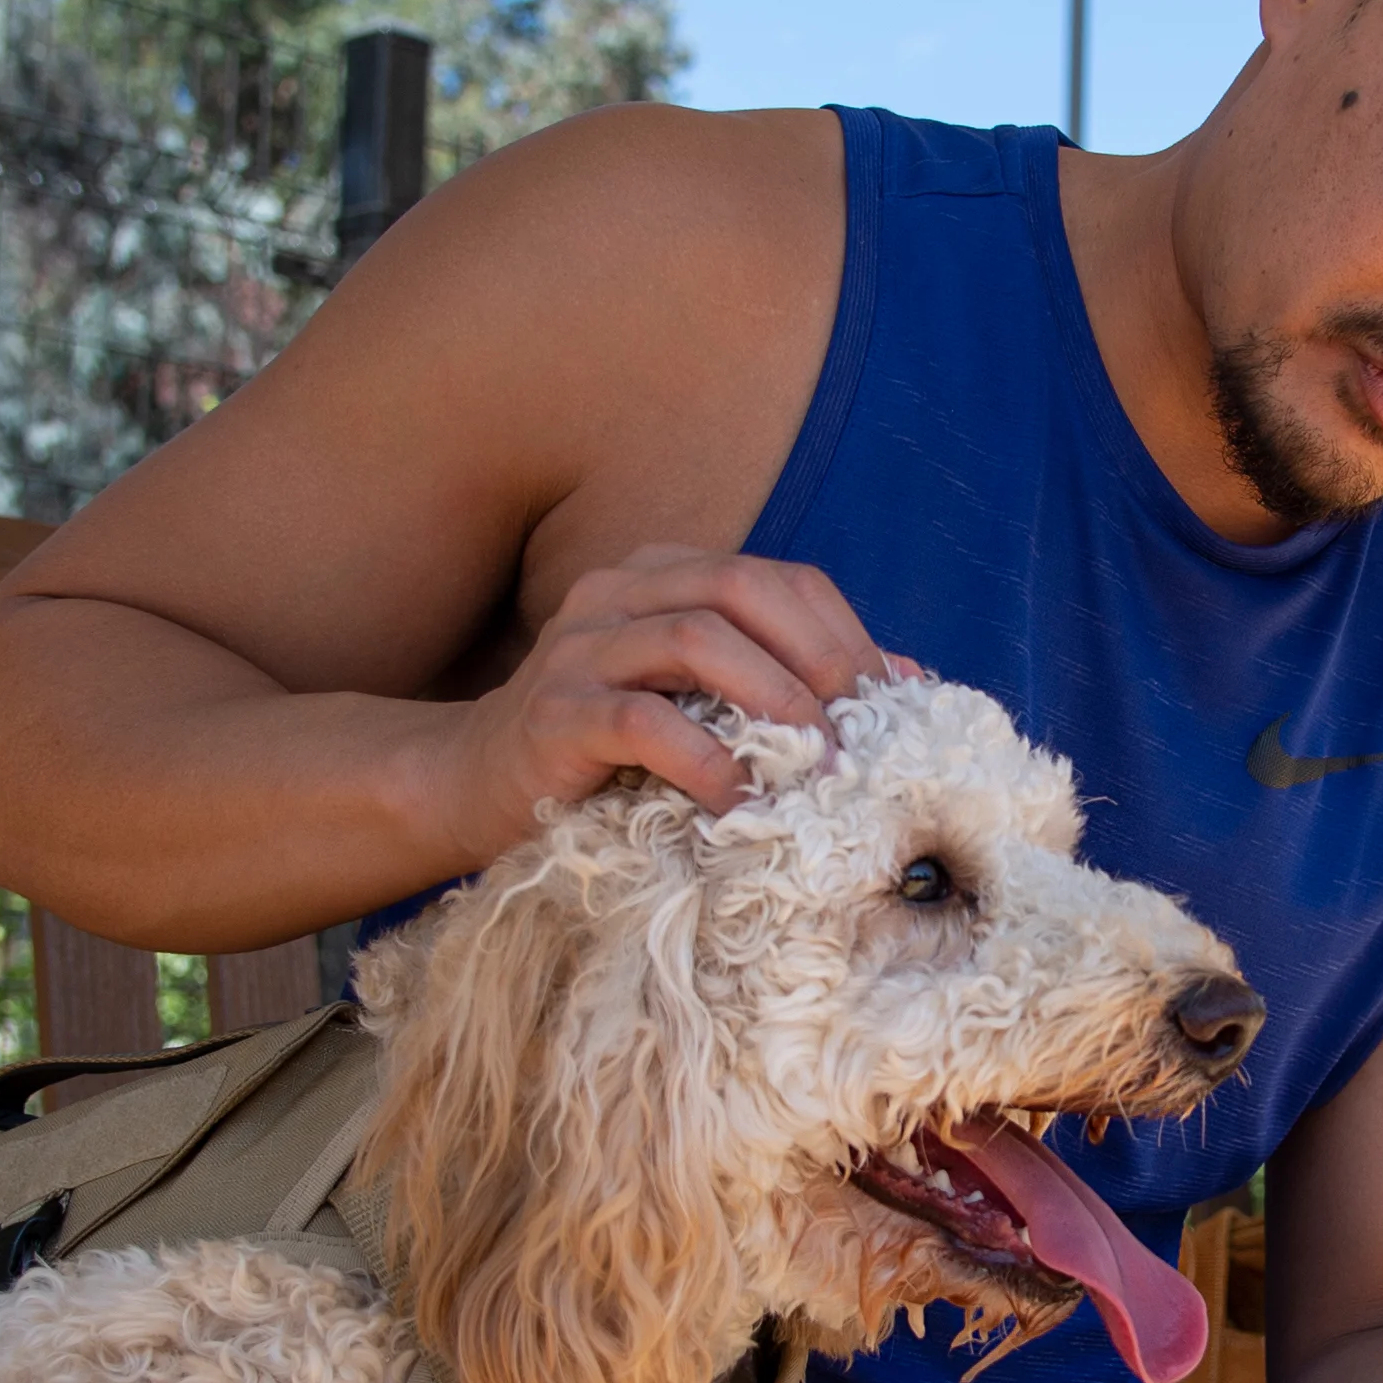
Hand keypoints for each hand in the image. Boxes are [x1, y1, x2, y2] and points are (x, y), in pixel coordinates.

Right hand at [438, 547, 903, 848]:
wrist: (475, 788)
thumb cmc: (609, 754)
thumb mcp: (704, 705)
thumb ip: (785, 682)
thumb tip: (907, 680)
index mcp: (662, 577)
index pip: (777, 578)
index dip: (844, 634)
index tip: (891, 704)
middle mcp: (616, 592)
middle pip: (740, 588)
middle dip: (817, 659)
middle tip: (862, 734)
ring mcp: (578, 647)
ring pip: (694, 638)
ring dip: (771, 701)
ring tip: (814, 768)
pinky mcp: (552, 713)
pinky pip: (642, 721)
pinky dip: (706, 762)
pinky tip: (741, 805)